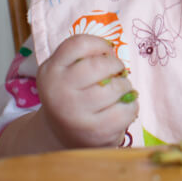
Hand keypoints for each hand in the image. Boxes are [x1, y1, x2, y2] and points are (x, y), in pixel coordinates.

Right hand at [37, 34, 137, 148]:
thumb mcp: (66, 72)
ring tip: (119, 90)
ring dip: (125, 86)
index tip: (106, 52)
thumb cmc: (73, 95)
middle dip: (116, 65)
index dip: (99, 44)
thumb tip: (112, 52)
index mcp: (50, 71)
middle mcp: (59, 92)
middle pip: (100, 65)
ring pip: (116, 88)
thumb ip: (85, 57)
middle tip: (117, 72)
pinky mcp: (95, 131)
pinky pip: (126, 110)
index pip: (79, 44)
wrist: (62, 136)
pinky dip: (131, 106)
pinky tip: (122, 107)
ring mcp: (76, 114)